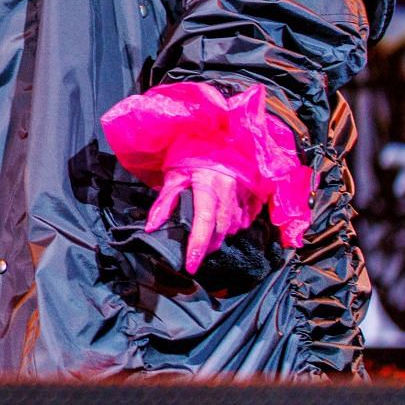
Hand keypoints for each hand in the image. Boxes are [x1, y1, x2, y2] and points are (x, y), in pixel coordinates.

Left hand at [145, 165, 261, 273]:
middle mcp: (229, 193)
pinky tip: (220, 222)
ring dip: (219, 236)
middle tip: (194, 252)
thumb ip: (164, 202)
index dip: (197, 246)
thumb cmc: (194, 155)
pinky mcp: (251, 197)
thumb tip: (152, 227)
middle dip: (207, 246)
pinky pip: (242, 221)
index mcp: (208, 186)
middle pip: (220, 231)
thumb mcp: (174, 175)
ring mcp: (243, 196)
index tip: (190, 264)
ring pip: (232, 228)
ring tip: (205, 234)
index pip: (203, 222)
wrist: (220, 140)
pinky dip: (230, 226)